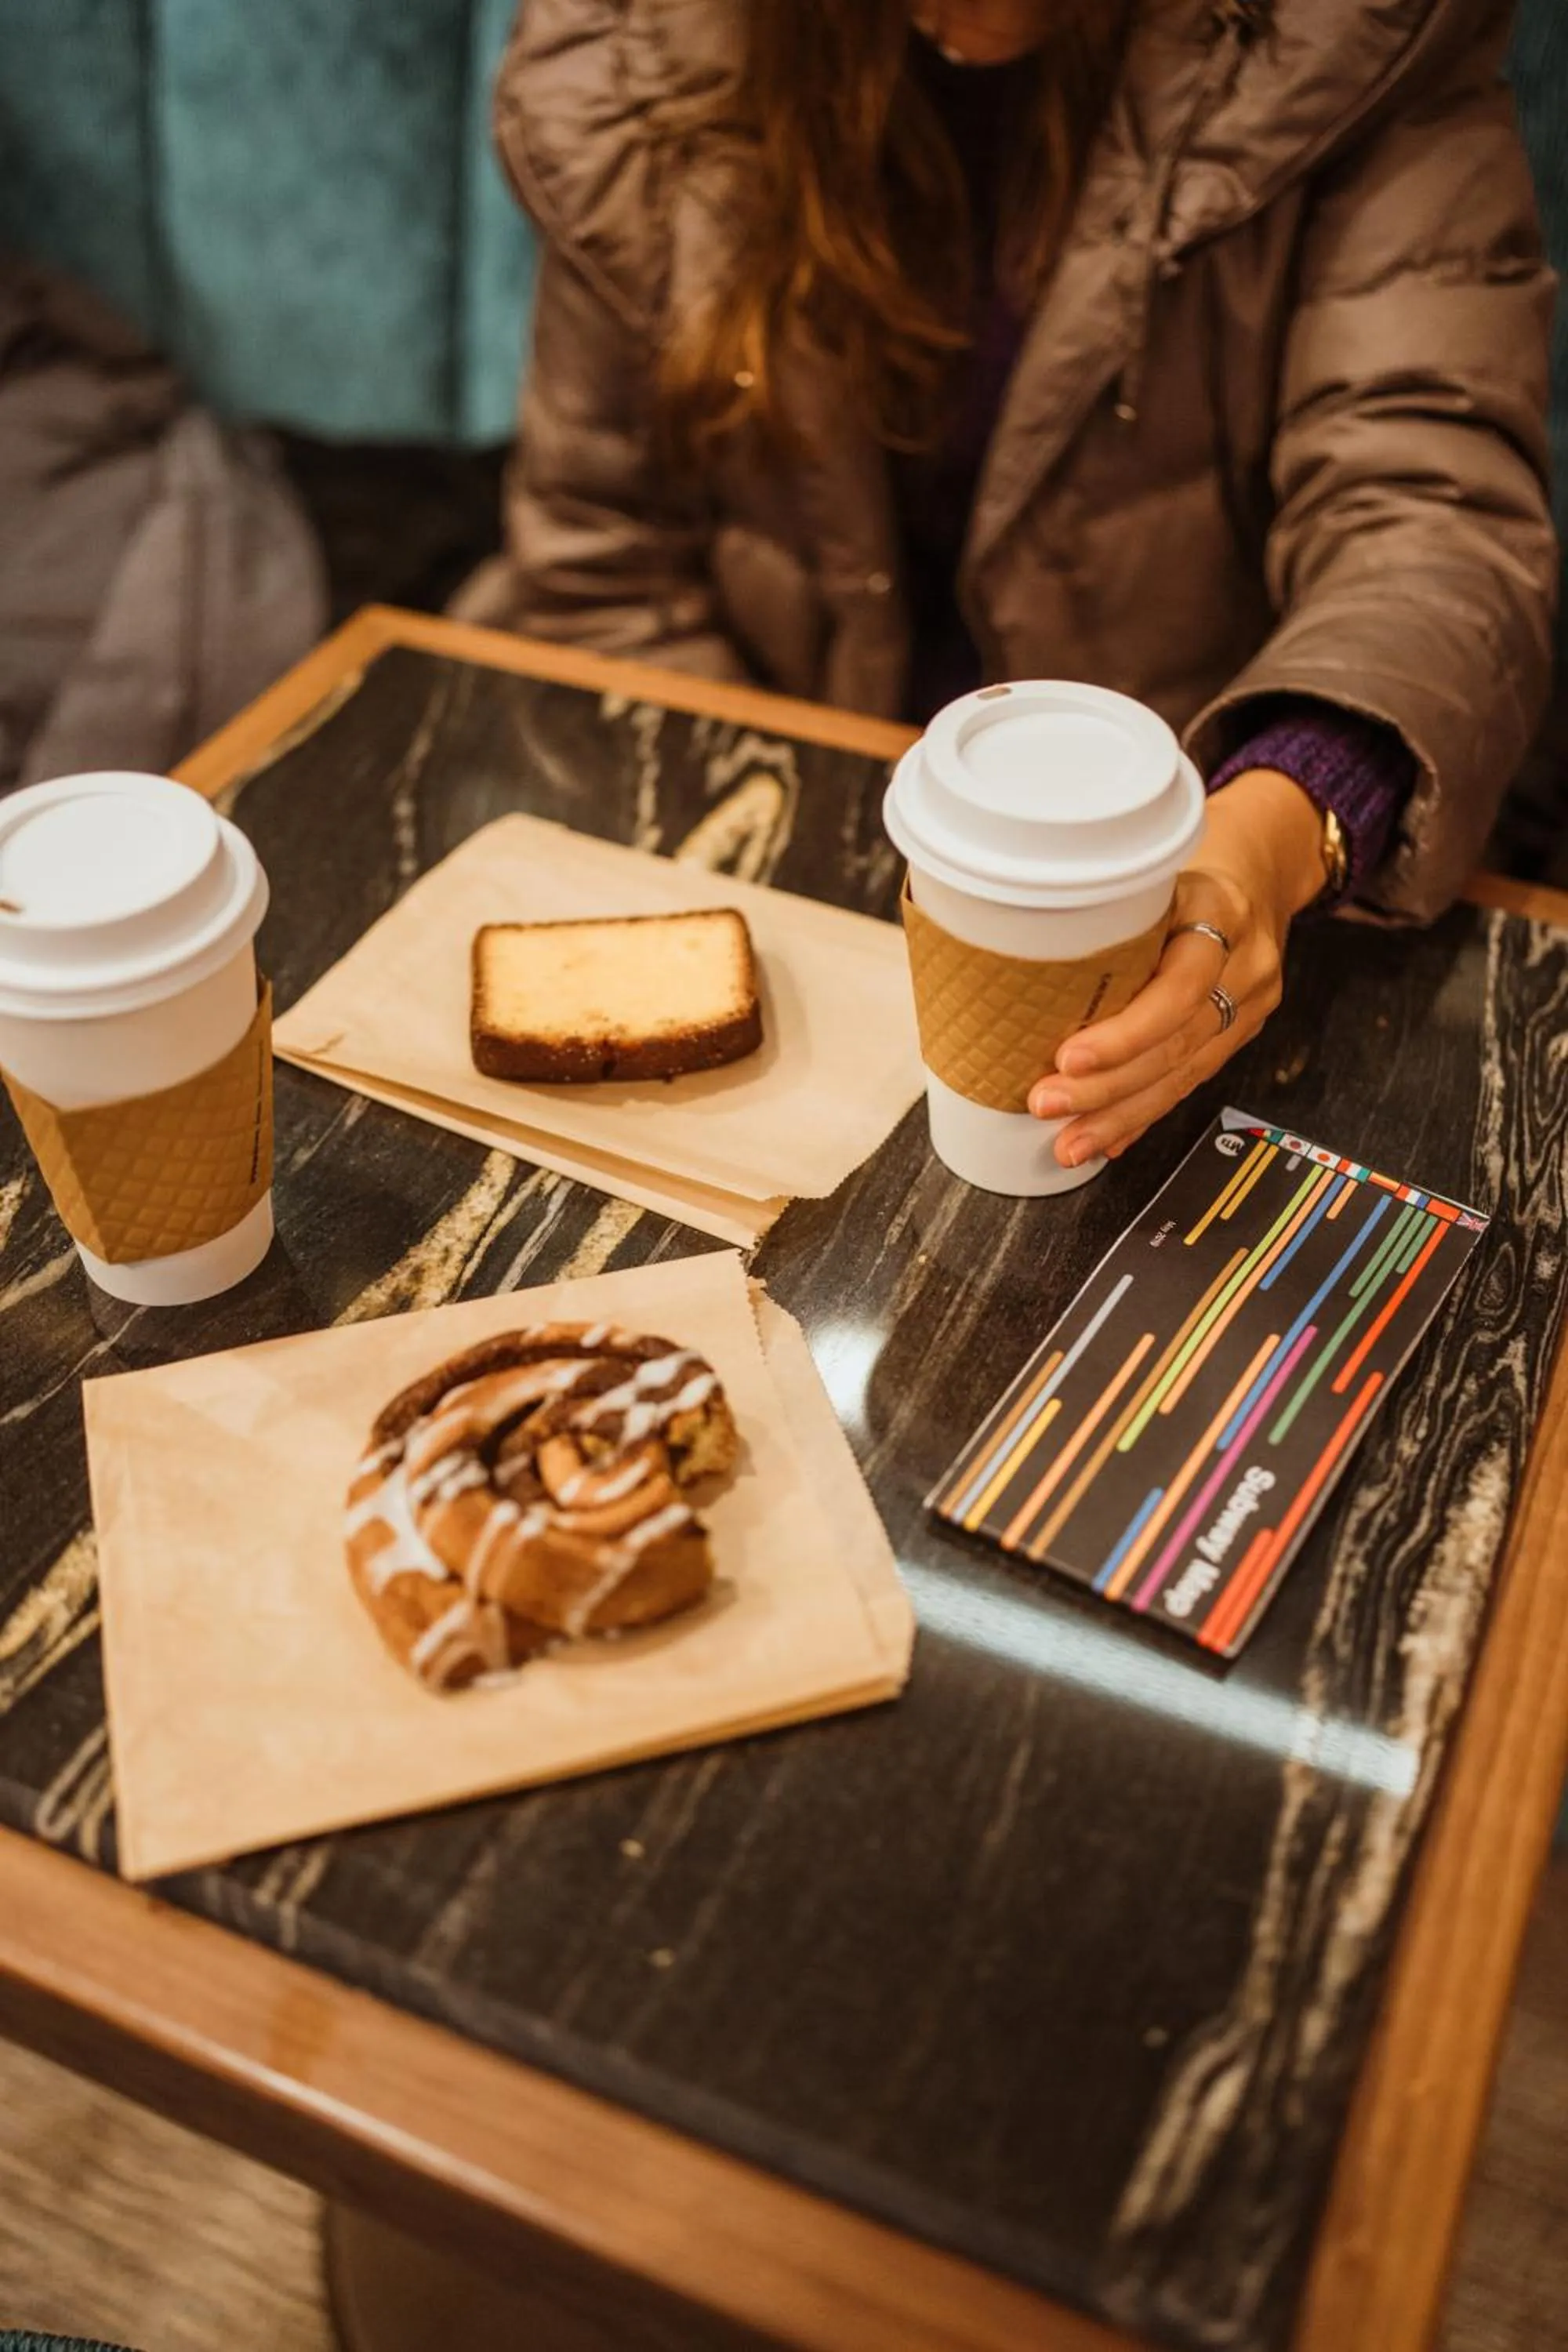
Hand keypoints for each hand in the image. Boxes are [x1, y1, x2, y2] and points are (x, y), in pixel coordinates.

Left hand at [1027, 769, 1325, 1166]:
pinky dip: (1143, 1113)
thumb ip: (1104, 916)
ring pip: (1184, 1073)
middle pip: (1176, 1041)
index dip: (1124, 1032)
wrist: (1260, 870)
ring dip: (1120, 1114)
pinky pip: (1190, 1080)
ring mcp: (1248, 1003)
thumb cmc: (1187, 869)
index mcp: (1220, 911)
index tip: (1068, 1057)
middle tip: (1048, 1105)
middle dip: (1107, 1087)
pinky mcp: (1239, 1032)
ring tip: (1071, 1142)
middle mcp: (1244, 963)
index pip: (1179, 987)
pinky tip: (1109, 1139)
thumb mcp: (1152, 873)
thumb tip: (1011, 970)